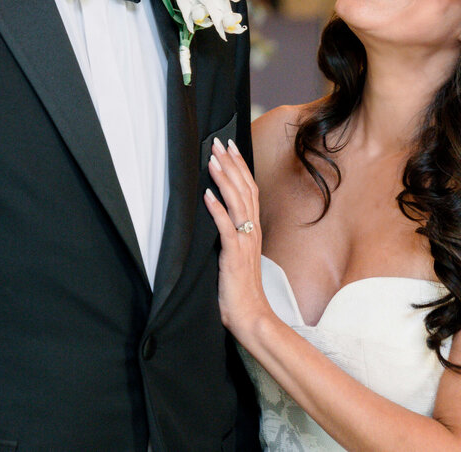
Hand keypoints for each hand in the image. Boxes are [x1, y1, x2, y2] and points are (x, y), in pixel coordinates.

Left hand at [204, 138, 274, 341]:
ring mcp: (245, 243)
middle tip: (218, 143)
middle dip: (230, 164)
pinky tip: (207, 195)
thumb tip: (218, 214)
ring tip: (212, 160)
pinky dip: (217, 210)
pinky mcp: (234, 256)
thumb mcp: (236, 256)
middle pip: (244, 190)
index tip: (230, 147)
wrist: (251, 317)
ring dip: (224, 180)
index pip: (249, 190)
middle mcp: (251, 232)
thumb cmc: (240, 291)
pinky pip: (226, 228)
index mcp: (252, 230)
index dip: (239, 167)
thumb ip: (232, 235)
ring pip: (237, 203)